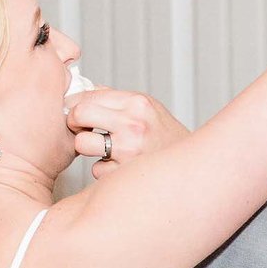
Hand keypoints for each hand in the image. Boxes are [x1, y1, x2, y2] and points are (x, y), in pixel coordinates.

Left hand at [65, 88, 189, 176]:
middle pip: (78, 115)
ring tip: (103, 148)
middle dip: (74, 122)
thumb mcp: (146, 107)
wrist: (192, 166)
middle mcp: (134, 124)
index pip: (87, 95)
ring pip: (82, 144)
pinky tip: (118, 165)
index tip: (76, 112)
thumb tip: (80, 93)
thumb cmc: (166, 136)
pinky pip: (96, 169)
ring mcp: (130, 150)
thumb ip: (115, 99)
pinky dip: (104, 169)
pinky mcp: (126, 174)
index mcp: (137, 102)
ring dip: (89, 147)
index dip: (76, 104)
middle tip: (82, 128)